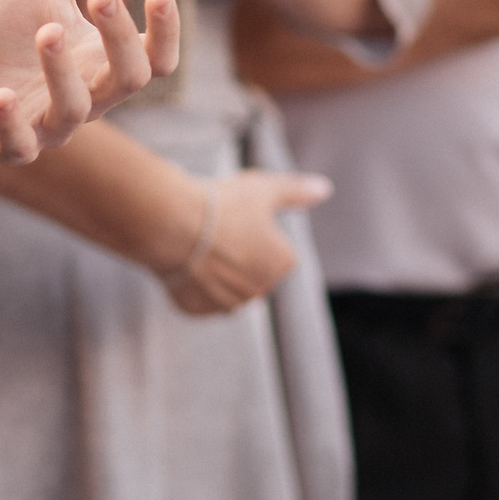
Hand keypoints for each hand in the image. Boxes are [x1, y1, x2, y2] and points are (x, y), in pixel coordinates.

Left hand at [0, 0, 183, 167]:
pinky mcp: (7, 144)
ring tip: (45, 29)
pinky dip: (12, 121)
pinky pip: (19, 144)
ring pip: (73, 110)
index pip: (155, 57)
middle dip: (119, 39)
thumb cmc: (8, 29)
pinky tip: (0, 93)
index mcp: (101, 59)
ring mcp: (48, 124)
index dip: (165, 31)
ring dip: (61, 70)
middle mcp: (87, 96)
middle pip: (128, 80)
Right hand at [161, 170, 327, 316]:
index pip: (274, 248)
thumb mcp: (264, 189)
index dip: (254, 231)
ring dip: (216, 272)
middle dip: (237, 255)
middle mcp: (259, 291)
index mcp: (282, 263)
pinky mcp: (197, 311)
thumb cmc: (222, 205)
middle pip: (250, 269)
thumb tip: (325, 188)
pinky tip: (184, 262)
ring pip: (225, 286)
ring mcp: (227, 304)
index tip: (237, 219)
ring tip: (196, 244)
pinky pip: (199, 297)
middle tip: (215, 230)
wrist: (173, 226)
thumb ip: (297, 192)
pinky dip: (193, 284)